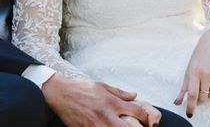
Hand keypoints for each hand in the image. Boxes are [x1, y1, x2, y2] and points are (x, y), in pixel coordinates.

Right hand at [43, 74, 160, 126]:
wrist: (61, 94)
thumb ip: (120, 93)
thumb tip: (135, 95)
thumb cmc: (82, 89)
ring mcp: (96, 125)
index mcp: (111, 102)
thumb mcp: (103, 86)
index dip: (146, 117)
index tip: (148, 121)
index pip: (136, 111)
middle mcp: (106, 115)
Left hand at [174, 29, 209, 116]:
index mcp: (195, 71)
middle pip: (203, 97)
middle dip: (200, 98)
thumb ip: (184, 87)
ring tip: (206, 81)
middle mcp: (207, 73)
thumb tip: (177, 102)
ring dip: (208, 93)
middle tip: (199, 90)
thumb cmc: (199, 56)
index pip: (192, 94)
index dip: (190, 106)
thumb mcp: (189, 69)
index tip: (189, 113)